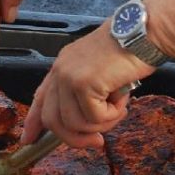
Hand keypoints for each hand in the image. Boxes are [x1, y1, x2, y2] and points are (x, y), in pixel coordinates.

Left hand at [20, 24, 153, 147]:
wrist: (145, 32)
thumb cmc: (130, 50)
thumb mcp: (100, 71)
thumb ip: (86, 91)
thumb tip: (84, 123)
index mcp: (62, 65)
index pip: (40, 98)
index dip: (33, 123)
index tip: (29, 140)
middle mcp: (60, 70)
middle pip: (53, 119)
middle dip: (75, 138)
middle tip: (98, 141)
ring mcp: (69, 76)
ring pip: (74, 123)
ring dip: (102, 124)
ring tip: (119, 108)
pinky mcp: (83, 83)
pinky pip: (94, 117)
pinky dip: (112, 115)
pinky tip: (122, 100)